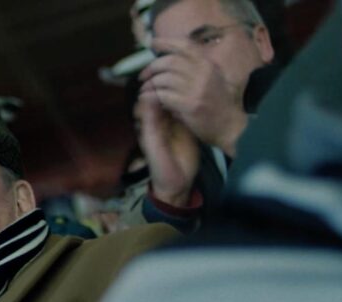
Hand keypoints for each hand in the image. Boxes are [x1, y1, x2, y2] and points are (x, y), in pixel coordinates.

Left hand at [135, 91, 199, 207]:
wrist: (179, 182)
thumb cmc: (160, 165)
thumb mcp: (153, 143)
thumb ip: (150, 122)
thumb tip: (149, 96)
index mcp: (147, 123)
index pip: (147, 100)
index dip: (151, 89)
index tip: (158, 80)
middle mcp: (160, 120)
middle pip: (161, 98)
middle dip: (166, 88)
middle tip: (175, 80)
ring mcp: (174, 122)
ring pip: (174, 102)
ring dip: (178, 93)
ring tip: (186, 83)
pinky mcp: (188, 126)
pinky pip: (186, 110)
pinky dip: (188, 102)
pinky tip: (195, 94)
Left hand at [140, 38, 247, 155]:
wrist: (230, 126)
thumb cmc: (218, 104)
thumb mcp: (212, 78)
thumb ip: (195, 68)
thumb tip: (170, 60)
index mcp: (208, 64)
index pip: (185, 45)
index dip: (167, 42)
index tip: (153, 43)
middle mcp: (203, 73)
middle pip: (170, 62)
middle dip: (152, 67)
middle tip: (143, 75)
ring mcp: (197, 89)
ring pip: (164, 79)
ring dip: (149, 84)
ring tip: (144, 90)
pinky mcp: (189, 104)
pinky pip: (163, 95)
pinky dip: (151, 96)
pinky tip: (146, 98)